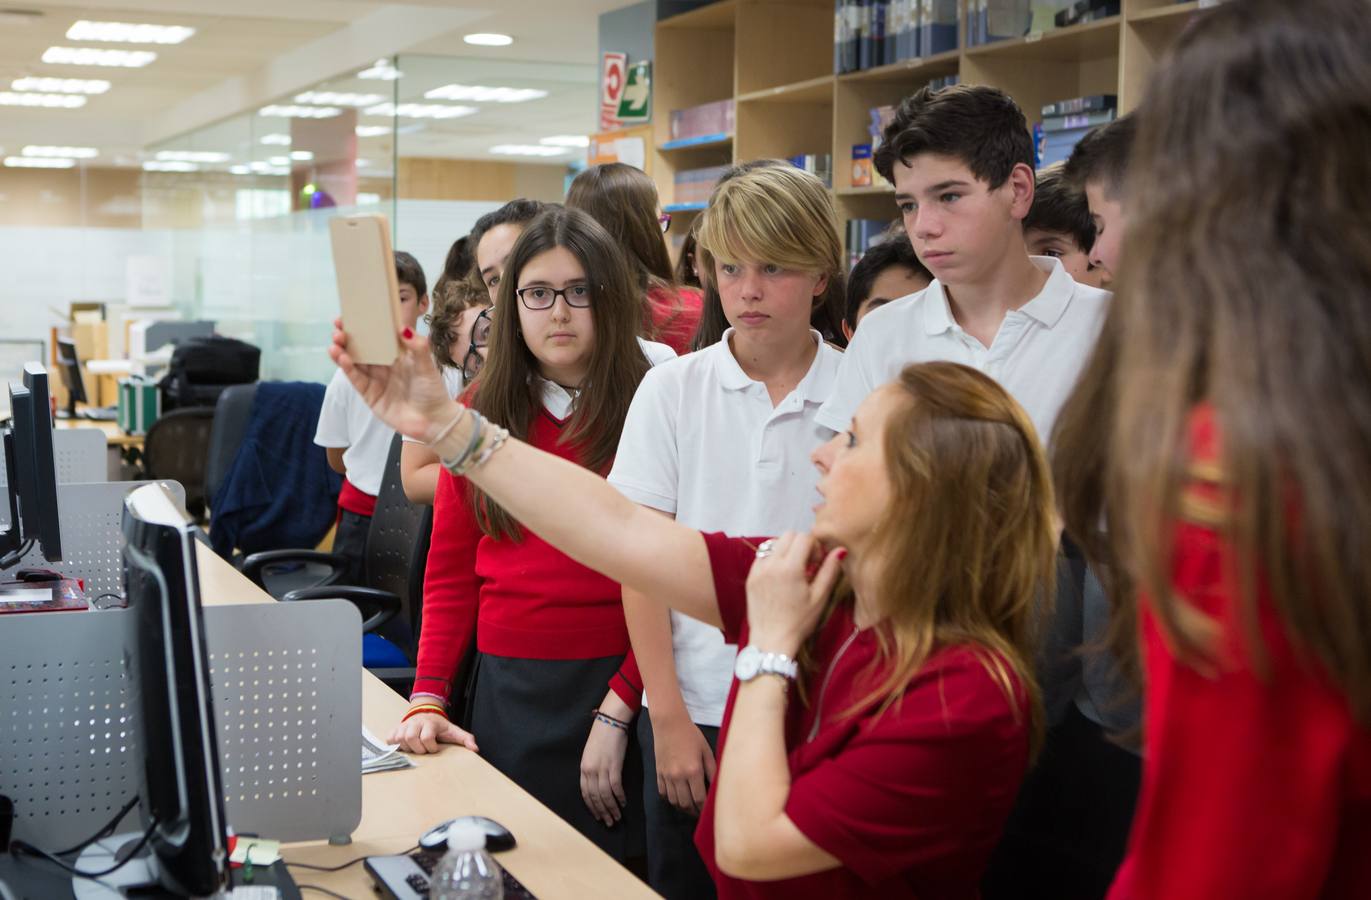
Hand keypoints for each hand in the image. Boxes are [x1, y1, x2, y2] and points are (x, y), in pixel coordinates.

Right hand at [328, 318, 459, 442]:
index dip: (364, 326)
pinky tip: (343, 358)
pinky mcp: (370, 395)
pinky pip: (356, 379)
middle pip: (361, 348)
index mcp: (396, 354)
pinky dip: (348, 368)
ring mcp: (375, 380)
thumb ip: (418, 347)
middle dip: (347, 337)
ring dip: (342, 352)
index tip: (351, 314)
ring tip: (335, 343)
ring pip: (354, 362)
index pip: (377, 336)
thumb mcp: (427, 366)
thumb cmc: (433, 392)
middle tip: (338, 327)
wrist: (433, 422)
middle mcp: (383, 365)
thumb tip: (403, 328)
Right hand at [387, 711, 478, 754]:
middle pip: (411, 738)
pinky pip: (390, 738)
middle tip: (423, 749)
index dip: (431, 747)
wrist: (425, 713)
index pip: (427, 737)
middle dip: (418, 749)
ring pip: (400, 739)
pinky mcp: (395, 729)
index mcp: (430, 723)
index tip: (435, 748)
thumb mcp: (453, 731)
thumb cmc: (439, 726)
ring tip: (415, 748)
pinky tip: (404, 746)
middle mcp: (415, 722)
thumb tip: (475, 749)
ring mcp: (404, 725)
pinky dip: (395, 745)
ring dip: (407, 747)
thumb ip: (465, 738)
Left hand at [580, 717, 629, 826]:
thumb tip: (597, 783)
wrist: (611, 721)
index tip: (598, 816)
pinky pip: (615, 787)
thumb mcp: (591, 753)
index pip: (585, 793)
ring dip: (611, 808)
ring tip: (617, 817)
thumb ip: (592, 768)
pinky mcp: (614, 766)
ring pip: (605, 795)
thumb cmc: (602, 736)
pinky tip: (623, 803)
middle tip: (609, 822)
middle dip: (602, 812)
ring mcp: (602, 769)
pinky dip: (619, 797)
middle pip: (595, 797)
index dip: (592, 807)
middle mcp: (590, 771)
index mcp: (583, 768)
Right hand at [651, 710, 716, 815]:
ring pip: (674, 801)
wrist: (669, 723)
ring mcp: (667, 775)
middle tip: (700, 812)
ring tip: (690, 807)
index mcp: (693, 770)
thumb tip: (717, 787)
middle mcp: (679, 776)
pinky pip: (663, 793)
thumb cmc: (691, 735)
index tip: (708, 813)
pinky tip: (677, 797)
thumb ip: (712, 770)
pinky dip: (670, 798)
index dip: (704, 809)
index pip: (699, 798)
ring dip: (682, 807)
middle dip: (694, 811)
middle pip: (686, 804)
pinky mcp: (658, 773)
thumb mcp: (706, 750)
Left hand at [744, 532, 845, 655]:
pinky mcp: (751, 577)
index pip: (804, 537)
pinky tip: (780, 576)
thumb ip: (830, 570)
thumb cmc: (799, 622)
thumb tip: (840, 550)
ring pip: (774, 543)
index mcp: (790, 568)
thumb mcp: (819, 597)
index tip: (818, 563)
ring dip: (786, 550)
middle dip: (801, 544)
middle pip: (788, 535)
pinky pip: (762, 556)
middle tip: (808, 565)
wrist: (771, 640)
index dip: (815, 546)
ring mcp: (758, 569)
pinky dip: (773, 559)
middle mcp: (771, 564)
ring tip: (794, 570)